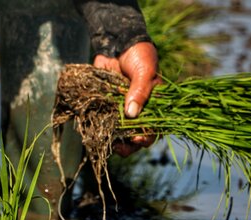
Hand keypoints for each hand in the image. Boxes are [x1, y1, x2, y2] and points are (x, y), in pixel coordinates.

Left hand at [93, 41, 160, 156]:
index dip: (147, 137)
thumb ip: (140, 92)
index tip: (138, 139)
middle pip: (135, 136)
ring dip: (114, 140)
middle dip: (128, 145)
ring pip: (119, 133)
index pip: (154, 129)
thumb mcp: (145, 71)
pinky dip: (100, 127)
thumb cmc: (139, 55)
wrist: (119, 41)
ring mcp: (122, 109)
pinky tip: (95, 131)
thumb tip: (131, 114)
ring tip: (108, 142)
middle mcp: (139, 111)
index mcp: (154, 106)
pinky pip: (104, 120)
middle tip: (120, 148)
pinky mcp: (107, 105)